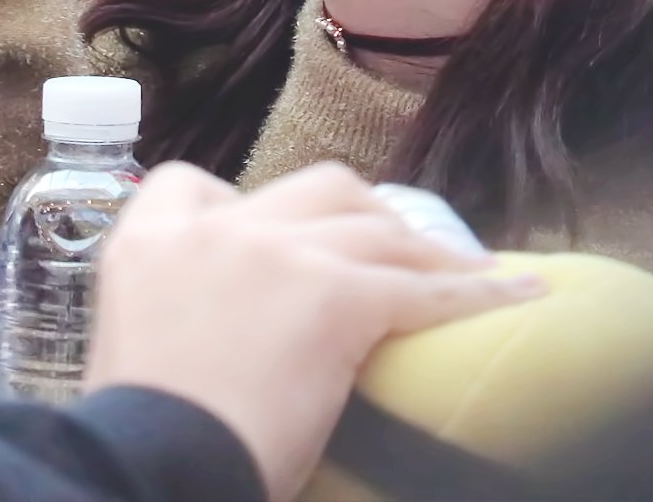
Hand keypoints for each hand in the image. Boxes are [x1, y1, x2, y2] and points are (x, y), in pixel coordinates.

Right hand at [84, 163, 542, 501]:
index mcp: (150, 239)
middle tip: (391, 249)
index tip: (273, 241)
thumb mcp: (132, 345)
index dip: (241, 209)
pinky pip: (424, 292)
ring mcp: (280, 255)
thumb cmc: (139, 437)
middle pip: (315, 188)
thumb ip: (176, 307)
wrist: (153, 468)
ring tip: (466, 271)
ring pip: (378, 229)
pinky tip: (520, 295)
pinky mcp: (338, 298)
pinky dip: (480, 295)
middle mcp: (219, 228)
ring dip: (427, 251)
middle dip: (362, 214)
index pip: (194, 183)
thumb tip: (222, 329)